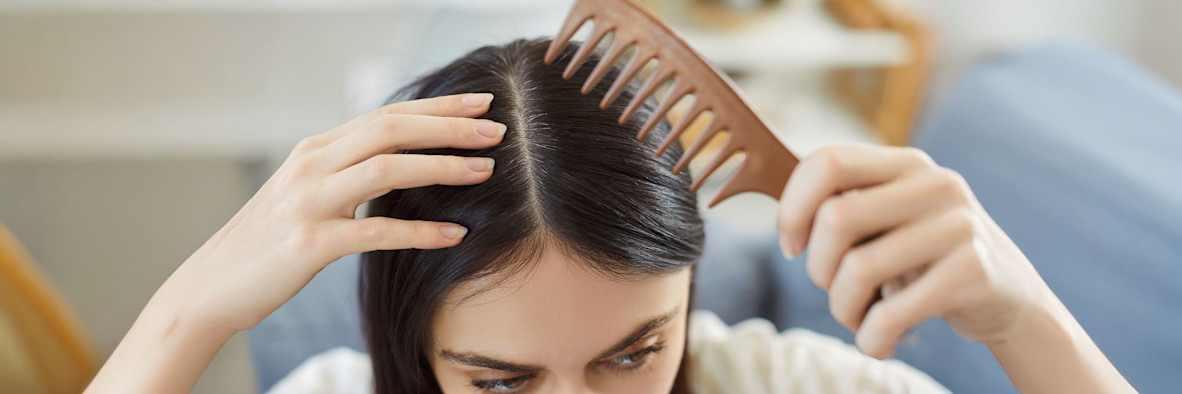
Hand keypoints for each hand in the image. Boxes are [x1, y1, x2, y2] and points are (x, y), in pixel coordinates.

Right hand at [158, 93, 504, 333]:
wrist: (212, 285)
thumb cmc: (269, 243)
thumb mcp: (306, 194)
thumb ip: (346, 171)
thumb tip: (401, 159)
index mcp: (316, 149)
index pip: (386, 114)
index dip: (437, 107)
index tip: (480, 103)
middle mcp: (312, 165)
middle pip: (391, 130)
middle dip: (449, 126)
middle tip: (496, 129)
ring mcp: (308, 202)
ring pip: (387, 170)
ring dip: (442, 167)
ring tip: (485, 171)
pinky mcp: (308, 243)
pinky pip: (376, 232)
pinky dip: (420, 232)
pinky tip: (454, 235)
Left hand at [776, 145, 1055, 358]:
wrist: (1009, 295)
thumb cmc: (927, 258)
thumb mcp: (891, 220)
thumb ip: (845, 207)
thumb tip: (785, 220)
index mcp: (905, 164)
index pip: (828, 161)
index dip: (793, 206)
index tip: (792, 246)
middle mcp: (935, 184)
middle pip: (836, 218)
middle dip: (818, 268)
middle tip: (833, 289)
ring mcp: (958, 226)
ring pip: (858, 269)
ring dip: (843, 309)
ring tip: (858, 320)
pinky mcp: (973, 272)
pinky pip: (892, 313)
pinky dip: (872, 338)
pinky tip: (879, 342)